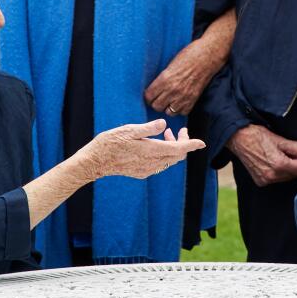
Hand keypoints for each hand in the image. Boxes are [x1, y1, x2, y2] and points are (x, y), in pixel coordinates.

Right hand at [75, 119, 204, 180]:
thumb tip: (164, 124)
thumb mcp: (129, 130)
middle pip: (177, 155)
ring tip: (165, 134)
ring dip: (172, 148)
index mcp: (151, 151)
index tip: (202, 143)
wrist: (95, 162)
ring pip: (169, 160)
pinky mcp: (141, 173)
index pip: (179, 149)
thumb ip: (148, 128)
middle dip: (182, 143)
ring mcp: (147, 170)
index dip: (191, 145)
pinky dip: (163, 154)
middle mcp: (152, 163)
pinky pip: (160, 165)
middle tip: (179, 129)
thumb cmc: (110, 143)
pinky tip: (155, 145)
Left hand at [145, 39, 218, 115]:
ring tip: (170, 100)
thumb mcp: (170, 65)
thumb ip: (162, 78)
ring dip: (168, 107)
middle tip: (159, 97)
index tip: (151, 94)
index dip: (148, 95)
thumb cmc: (189, 56)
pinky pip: (182, 112)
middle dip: (156, 102)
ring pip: (168, 112)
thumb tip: (154, 87)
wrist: (208, 57)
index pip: (149, 96)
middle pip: (157, 106)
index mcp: (164, 79)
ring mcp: (183, 97)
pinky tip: (180, 101)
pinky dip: (180, 108)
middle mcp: (172, 90)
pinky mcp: (193, 100)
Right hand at [227, 124, 296, 186]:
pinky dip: (276, 172)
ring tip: (274, 156)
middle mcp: (272, 176)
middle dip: (293, 164)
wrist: (238, 139)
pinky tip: (268, 162)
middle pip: (295, 175)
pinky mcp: (260, 182)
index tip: (294, 152)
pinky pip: (276, 180)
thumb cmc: (258, 136)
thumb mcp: (280, 140)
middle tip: (282, 152)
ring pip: (286, 178)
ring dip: (285, 169)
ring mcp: (265, 181)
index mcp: (280, 165)